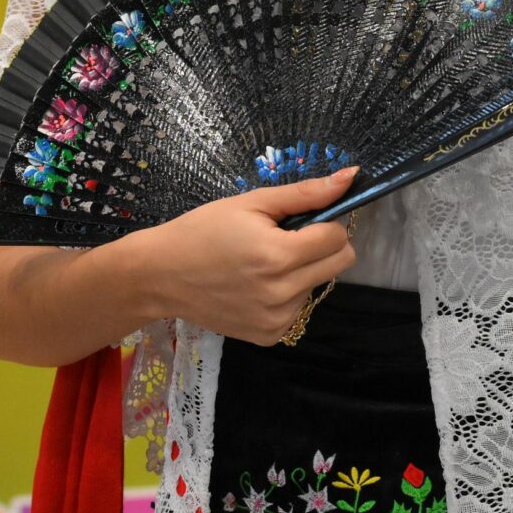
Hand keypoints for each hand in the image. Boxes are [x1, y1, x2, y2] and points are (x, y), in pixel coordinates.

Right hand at [130, 170, 359, 345]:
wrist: (160, 275)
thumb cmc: (203, 231)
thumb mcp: (251, 203)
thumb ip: (305, 193)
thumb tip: (352, 177)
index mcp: (278, 256)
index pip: (337, 238)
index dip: (325, 223)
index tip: (300, 220)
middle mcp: (282, 293)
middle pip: (339, 264)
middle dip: (323, 246)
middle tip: (288, 239)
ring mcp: (276, 319)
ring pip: (318, 285)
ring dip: (303, 271)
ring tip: (263, 263)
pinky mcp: (268, 336)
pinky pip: (299, 309)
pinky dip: (287, 294)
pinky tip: (257, 286)